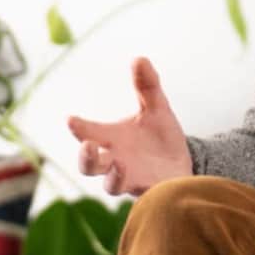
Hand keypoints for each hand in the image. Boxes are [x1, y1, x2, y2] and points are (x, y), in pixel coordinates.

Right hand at [63, 55, 191, 196]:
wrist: (183, 162)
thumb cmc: (161, 137)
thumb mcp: (156, 108)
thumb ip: (147, 85)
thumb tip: (140, 58)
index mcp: (111, 139)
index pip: (88, 132)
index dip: (78, 127)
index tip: (71, 119)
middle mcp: (115, 161)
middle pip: (89, 166)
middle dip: (85, 157)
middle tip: (88, 145)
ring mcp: (131, 178)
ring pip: (111, 186)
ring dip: (113, 176)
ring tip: (120, 164)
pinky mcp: (151, 191)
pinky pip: (143, 196)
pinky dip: (146, 191)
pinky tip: (154, 182)